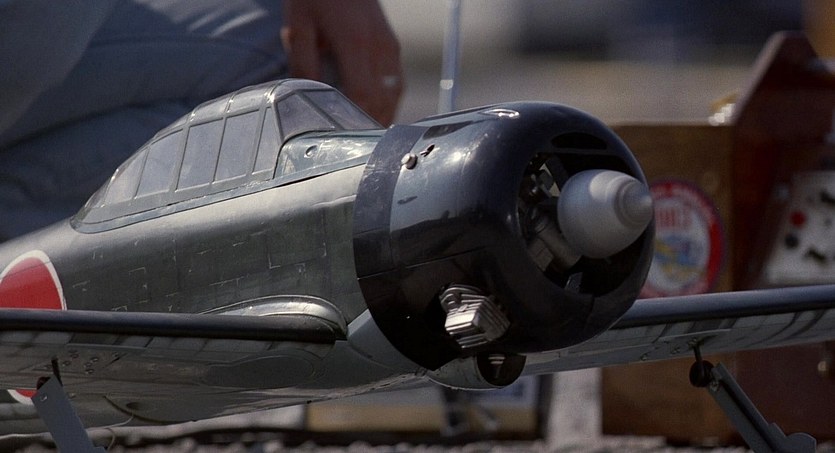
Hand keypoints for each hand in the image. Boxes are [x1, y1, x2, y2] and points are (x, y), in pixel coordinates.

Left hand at [281, 0, 402, 124]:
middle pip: (382, 100)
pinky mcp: (393, 45)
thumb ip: (302, 62)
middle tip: (354, 145)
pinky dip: (387, 101)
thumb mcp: (299, 25)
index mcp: (355, 42)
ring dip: (381, 115)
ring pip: (394, 94)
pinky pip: (396, 83)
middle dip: (370, 124)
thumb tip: (304, 97)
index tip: (346, 136)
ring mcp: (390, 46)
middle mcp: (379, 46)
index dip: (356, 119)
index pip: (362, 94)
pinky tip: (373, 112)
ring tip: (365, 134)